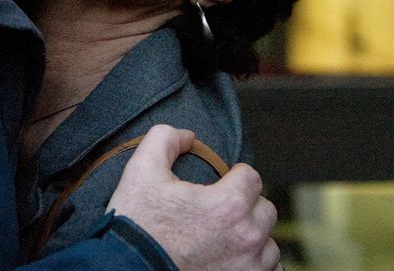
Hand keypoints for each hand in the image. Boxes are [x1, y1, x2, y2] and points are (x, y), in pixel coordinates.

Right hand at [107, 125, 281, 270]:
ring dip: (252, 237)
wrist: (125, 269)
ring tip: (226, 236)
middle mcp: (246, 238)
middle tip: (220, 210)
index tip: (221, 182)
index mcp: (229, 205)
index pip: (252, 177)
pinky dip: (255, 265)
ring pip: (268, 244)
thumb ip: (165, 139)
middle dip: (246, 205)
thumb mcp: (141, 170)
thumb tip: (188, 136)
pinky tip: (233, 258)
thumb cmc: (136, 225)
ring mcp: (248, 268)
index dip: (235, 175)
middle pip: (265, 209)